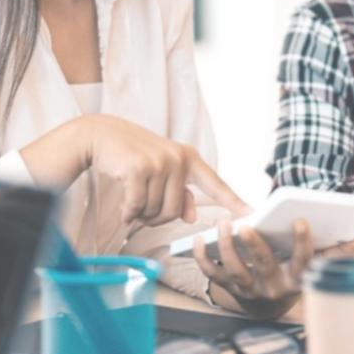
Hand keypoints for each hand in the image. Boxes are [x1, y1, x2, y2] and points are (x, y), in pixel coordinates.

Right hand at [23, 114, 249, 226]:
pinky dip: (128, 213)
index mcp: (189, 158)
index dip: (235, 203)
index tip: (252, 217)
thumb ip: (179, 193)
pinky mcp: (139, 168)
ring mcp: (160, 162)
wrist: (101, 134)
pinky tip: (122, 207)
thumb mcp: (161, 170)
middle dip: (156, 219)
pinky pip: (137, 207)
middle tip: (142, 211)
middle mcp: (179, 158)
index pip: (217, 184)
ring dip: (140, 215)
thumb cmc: (133, 155)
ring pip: (156, 211)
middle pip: (174, 212)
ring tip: (132, 201)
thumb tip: (191, 216)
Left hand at [193, 219, 313, 319]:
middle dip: (254, 245)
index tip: (301, 221)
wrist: (270, 310)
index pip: (303, 261)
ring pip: (236, 270)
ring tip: (222, 223)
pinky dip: (202, 258)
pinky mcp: (230, 290)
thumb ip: (319, 250)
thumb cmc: (290, 276)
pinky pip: (214, 275)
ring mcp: (250, 290)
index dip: (303, 243)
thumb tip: (341, 231)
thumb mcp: (307, 267)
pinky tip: (199, 238)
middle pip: (264, 265)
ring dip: (226, 246)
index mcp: (296, 280)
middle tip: (244, 225)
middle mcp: (273, 288)